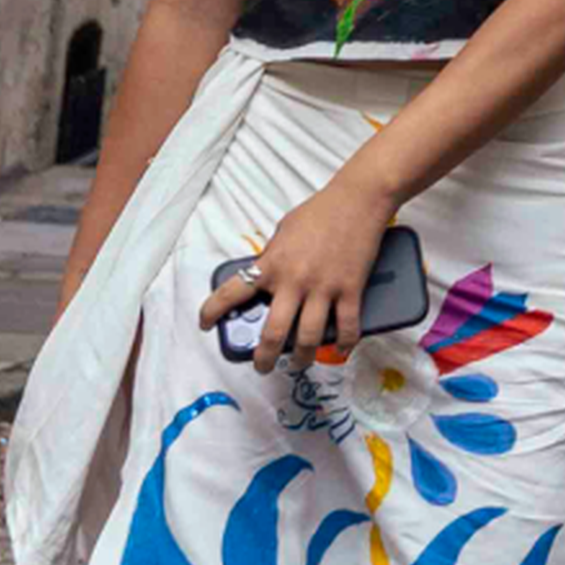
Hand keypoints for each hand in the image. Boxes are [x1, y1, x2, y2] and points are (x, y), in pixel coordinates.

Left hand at [202, 163, 396, 375]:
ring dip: (301, 358)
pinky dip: (342, 343)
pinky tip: (339, 349)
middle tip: (262, 366)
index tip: (206, 324)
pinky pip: (346, 326)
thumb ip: (273, 257)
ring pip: (308, 338)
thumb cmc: (321, 210)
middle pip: (273, 334)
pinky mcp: (350, 288)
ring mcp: (324, 287)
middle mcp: (295, 280)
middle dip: (264, 358)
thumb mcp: (284, 231)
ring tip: (298, 363)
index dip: (213, 312)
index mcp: (273, 264)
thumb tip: (267, 278)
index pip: (232, 293)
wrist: (359, 198)